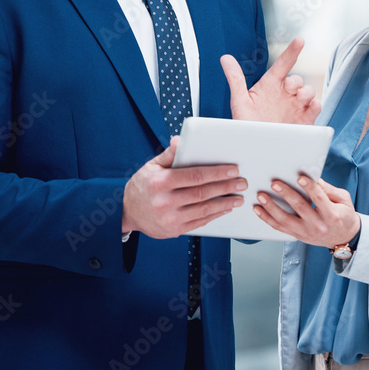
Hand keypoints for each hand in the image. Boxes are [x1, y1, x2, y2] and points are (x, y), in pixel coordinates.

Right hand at [122, 137, 245, 238]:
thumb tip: (179, 140)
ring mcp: (169, 218)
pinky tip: (224, 209)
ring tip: (238, 198)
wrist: (127, 211)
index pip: (195, 176)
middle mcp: (165, 202)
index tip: (233, 170)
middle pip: (203, 193)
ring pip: (204, 210)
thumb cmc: (143, 185)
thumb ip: (169, 154)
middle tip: (241, 183)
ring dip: (224, 204)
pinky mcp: (174, 230)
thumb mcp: (152, 166)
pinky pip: (199, 222)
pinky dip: (214, 215)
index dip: (217, 173)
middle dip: (226, 187)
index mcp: (160, 182)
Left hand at [221, 37, 321, 124]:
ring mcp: (295, 107)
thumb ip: (235, 79)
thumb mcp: (239, 101)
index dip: (292, 51)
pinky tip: (312, 106)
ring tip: (299, 98)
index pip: (283, 64)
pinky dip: (316, 105)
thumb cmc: (246, 124)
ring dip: (307, 92)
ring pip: (308, 92)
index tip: (299, 40)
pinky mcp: (303, 120)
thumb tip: (225, 58)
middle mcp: (284, 94)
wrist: (254, 149)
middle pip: (297, 79)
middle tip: (289, 88)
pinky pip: (314, 109)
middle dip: (296, 81)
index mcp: (270, 85)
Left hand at [252, 177, 360, 247]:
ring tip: (261, 196)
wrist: (343, 238)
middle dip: (286, 194)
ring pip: (285, 221)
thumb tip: (314, 179)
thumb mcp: (343, 200)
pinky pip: (280, 228)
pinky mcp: (298, 236)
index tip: (300, 177)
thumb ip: (329, 189)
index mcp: (332, 215)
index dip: (309, 187)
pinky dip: (267, 219)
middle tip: (275, 183)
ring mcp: (306, 233)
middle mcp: (318, 225)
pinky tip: (259, 210)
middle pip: (300, 208)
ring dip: (271, 208)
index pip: (319, 198)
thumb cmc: (344, 215)